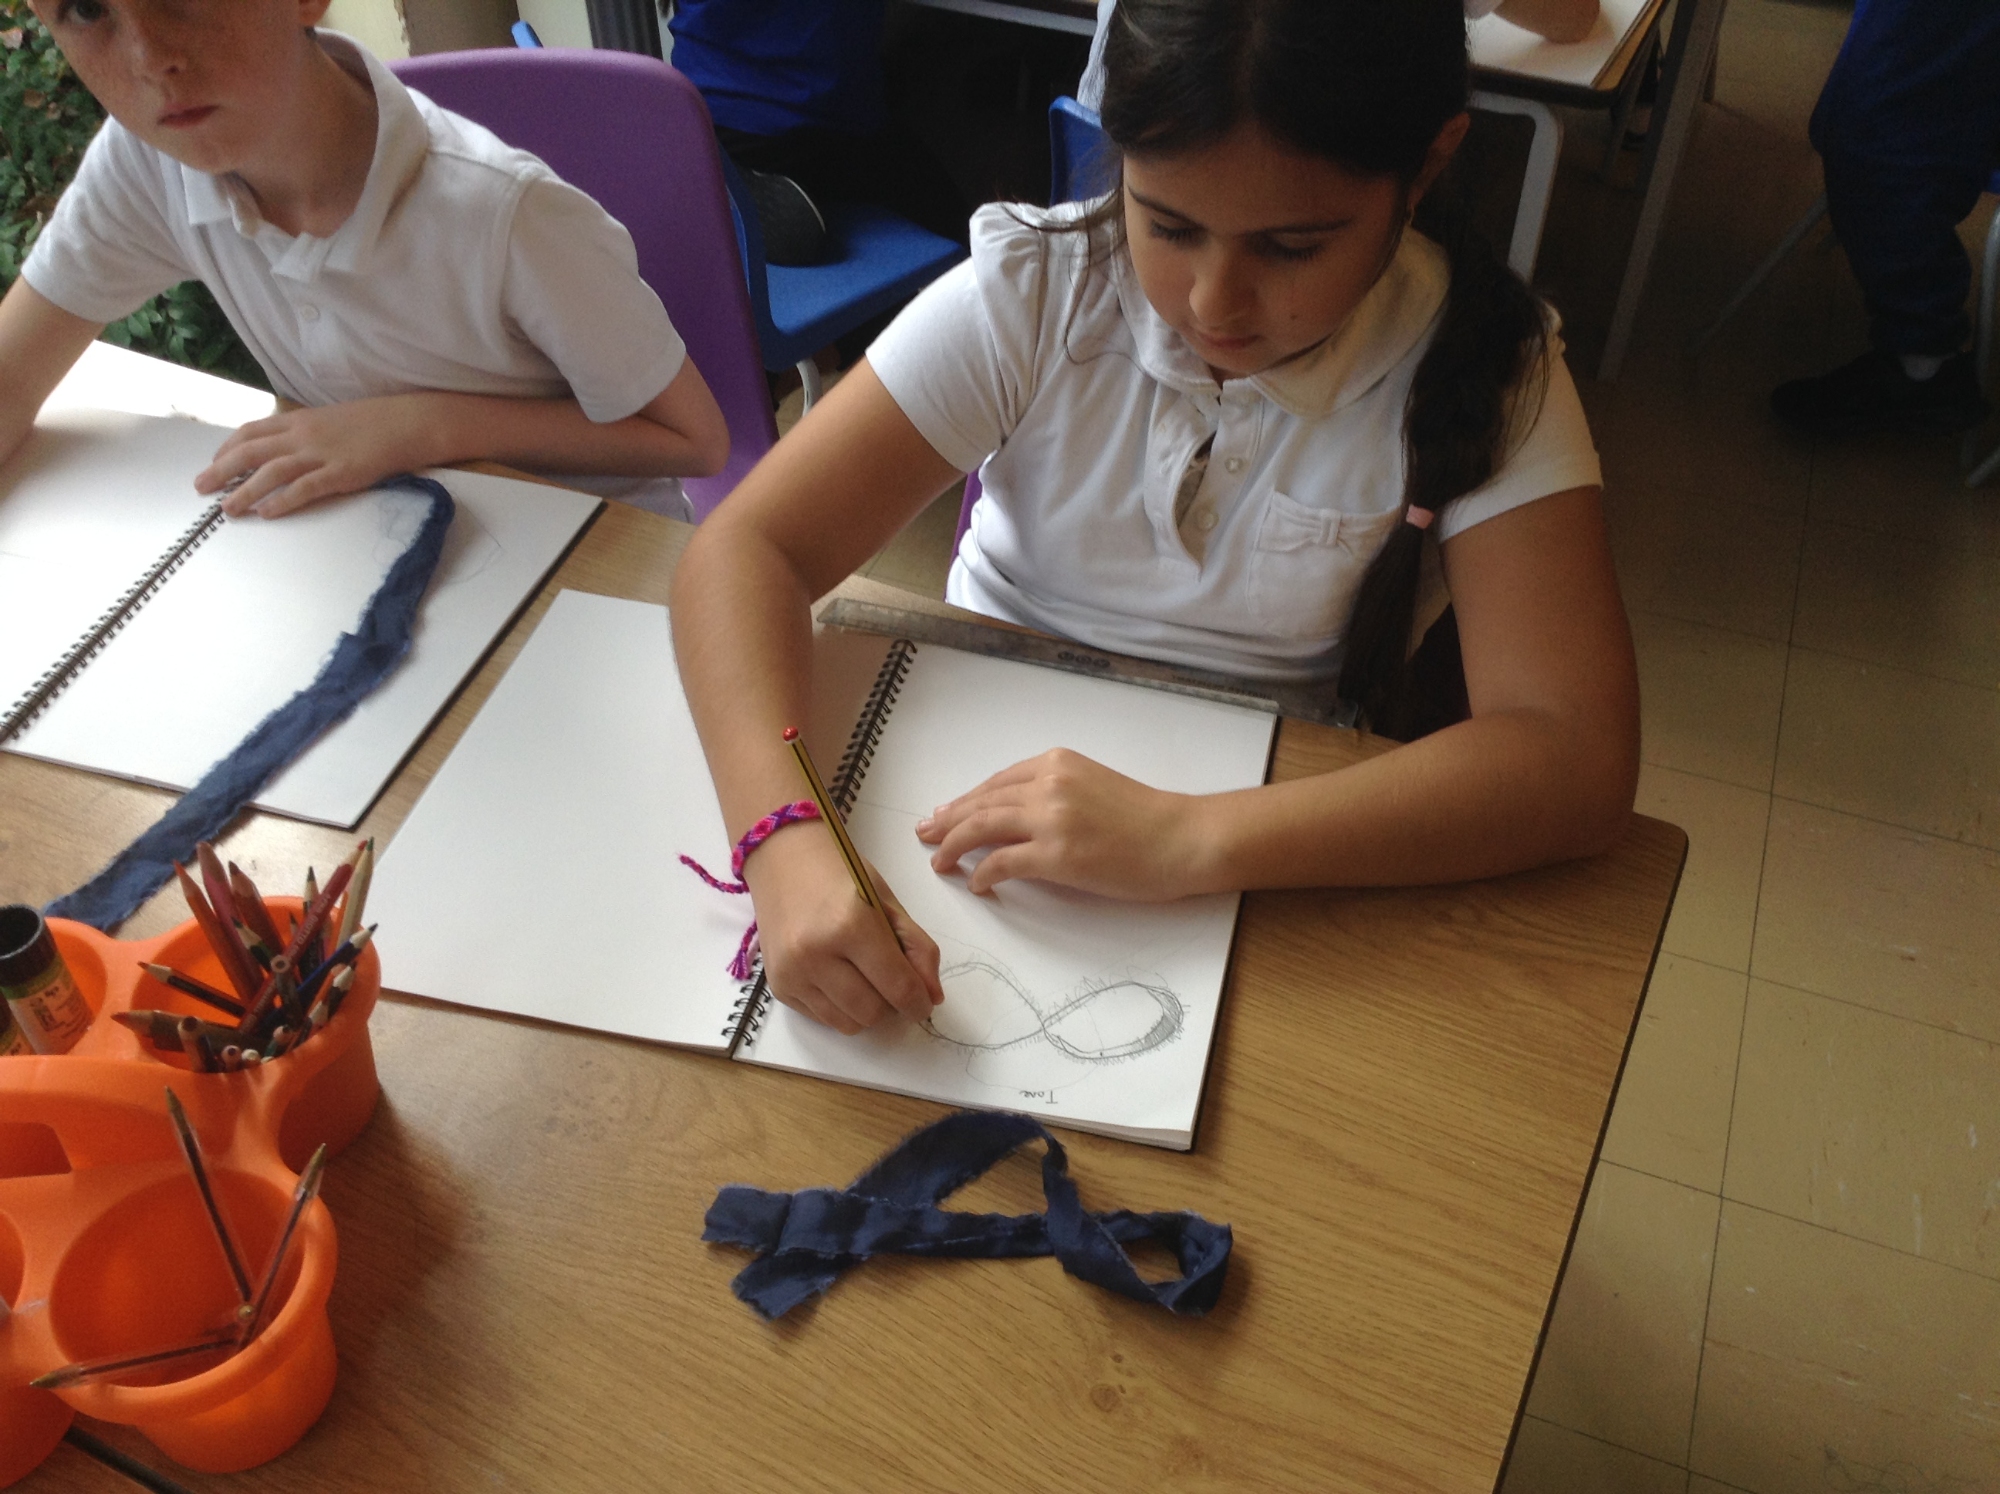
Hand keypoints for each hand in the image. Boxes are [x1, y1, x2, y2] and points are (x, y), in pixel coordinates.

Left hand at [197, 396, 443, 517]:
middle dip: (220, 470)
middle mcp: (303, 435)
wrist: (409, 423)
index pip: (251, 432)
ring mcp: (321, 454)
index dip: (226, 448)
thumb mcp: (331, 422)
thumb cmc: (373, 424)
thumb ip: (305, 435)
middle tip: (201, 488)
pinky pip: (304, 489)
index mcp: (299, 421)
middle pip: (250, 451)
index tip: (213, 463)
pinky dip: (282, 501)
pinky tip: (266, 514)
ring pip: (271, 472)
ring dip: (244, 490)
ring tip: (227, 509)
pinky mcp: (340, 473)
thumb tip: (284, 451)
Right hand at [745, 825, 942, 1034]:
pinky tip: (838, 978)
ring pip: (848, 1023)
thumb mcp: (887, 901)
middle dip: (892, 1006)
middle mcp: (816, 953)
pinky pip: (822, 1019)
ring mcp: (792, 972)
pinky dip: (840, 1008)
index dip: (919, 1002)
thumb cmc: (840, 874)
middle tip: (892, 983)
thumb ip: (916, 948)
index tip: (924, 1003)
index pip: (897, 986)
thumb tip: (932, 996)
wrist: (783, 859)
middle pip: (873, 1012)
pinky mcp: (778, 986)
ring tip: (865, 980)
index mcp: (851, 925)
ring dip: (866, 1011)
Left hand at [916, 748, 1201, 900]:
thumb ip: (1053, 794)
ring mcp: (1050, 818)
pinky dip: (982, 874)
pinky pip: (1001, 863)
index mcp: (1055, 762)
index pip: (996, 782)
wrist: (1181, 838)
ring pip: (981, 828)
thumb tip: (1014, 820)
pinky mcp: (1056, 855)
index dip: (965, 801)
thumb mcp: (1092, 787)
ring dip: (953, 846)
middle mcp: (1047, 783)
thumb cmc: (1146, 819)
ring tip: (938, 861)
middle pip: (981, 803)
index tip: (945, 814)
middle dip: (947, 821)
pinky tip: (976, 884)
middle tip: (924, 835)